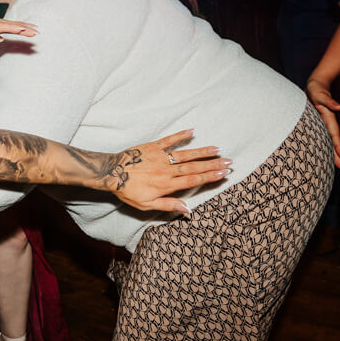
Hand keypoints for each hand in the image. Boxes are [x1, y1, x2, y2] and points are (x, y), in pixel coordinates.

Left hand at [112, 129, 230, 214]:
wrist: (111, 173)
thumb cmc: (127, 191)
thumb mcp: (146, 204)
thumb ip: (168, 205)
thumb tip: (187, 210)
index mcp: (167, 185)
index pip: (193, 180)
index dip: (210, 177)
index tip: (224, 173)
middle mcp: (167, 170)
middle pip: (194, 166)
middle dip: (213, 164)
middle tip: (229, 161)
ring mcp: (161, 157)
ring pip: (186, 153)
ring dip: (202, 151)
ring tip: (217, 149)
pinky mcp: (153, 147)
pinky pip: (169, 140)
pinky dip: (181, 135)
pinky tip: (192, 130)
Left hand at [304, 77, 339, 167]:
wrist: (315, 86)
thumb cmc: (317, 90)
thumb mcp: (321, 95)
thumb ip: (330, 102)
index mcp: (328, 118)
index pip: (334, 134)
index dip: (338, 145)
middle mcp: (326, 123)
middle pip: (332, 140)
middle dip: (336, 153)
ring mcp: (322, 124)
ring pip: (326, 140)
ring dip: (331, 152)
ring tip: (336, 164)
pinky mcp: (317, 124)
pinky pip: (320, 137)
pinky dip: (322, 145)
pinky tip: (322, 153)